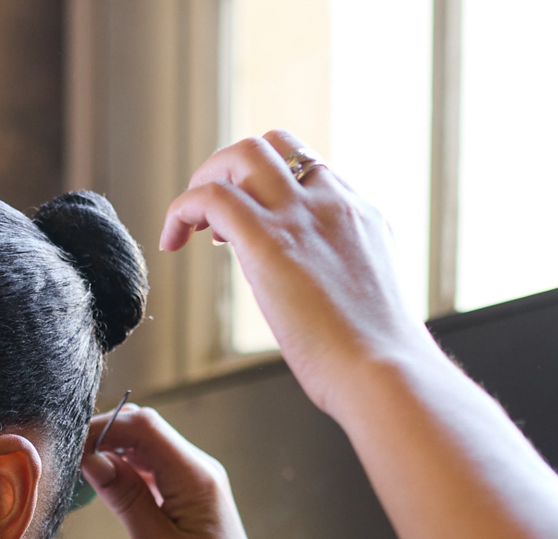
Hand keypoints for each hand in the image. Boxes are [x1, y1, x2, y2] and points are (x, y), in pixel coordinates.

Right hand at [80, 404, 280, 538]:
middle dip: (106, 436)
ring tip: (84, 473)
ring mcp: (198, 480)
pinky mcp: (193, 494)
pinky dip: (130, 470)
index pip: (144, 426)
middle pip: (147, 429)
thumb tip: (92, 460)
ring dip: (116, 453)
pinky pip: (157, 468)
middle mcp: (199, 469)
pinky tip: (110, 487)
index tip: (70, 446)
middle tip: (70, 459)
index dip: (103, 427)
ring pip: (150, 447)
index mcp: (193, 477)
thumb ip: (125, 498)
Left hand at [159, 132, 437, 414]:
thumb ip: (340, 276)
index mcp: (361, 214)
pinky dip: (182, 209)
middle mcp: (334, 201)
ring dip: (206, 179)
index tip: (246, 229)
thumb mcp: (366, 298)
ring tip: (189, 227)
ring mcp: (302, 215)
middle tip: (214, 222)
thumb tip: (313, 291)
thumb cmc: (376, 359)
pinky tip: (172, 241)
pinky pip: (211, 197)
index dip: (269, 188)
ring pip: (242, 154)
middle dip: (234, 171)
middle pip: (274, 145)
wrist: (385, 374)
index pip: (308, 168)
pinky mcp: (269, 240)